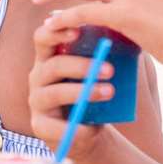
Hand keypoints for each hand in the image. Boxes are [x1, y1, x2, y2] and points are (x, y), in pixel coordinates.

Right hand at [27, 26, 116, 163]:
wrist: (84, 132)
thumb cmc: (91, 94)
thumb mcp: (94, 73)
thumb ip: (101, 55)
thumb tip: (126, 34)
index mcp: (48, 58)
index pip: (42, 38)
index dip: (55, 32)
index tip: (78, 31)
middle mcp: (38, 77)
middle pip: (54, 65)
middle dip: (82, 66)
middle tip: (110, 70)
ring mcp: (36, 101)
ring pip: (55, 93)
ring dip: (83, 92)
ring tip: (109, 93)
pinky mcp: (39, 126)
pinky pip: (55, 126)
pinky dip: (77, 127)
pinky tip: (94, 128)